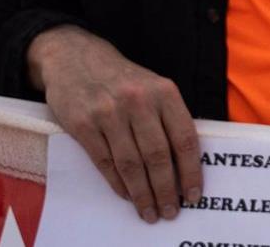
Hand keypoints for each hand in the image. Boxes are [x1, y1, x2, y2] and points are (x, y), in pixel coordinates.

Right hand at [28, 25, 200, 222]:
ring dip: (142, 193)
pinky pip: (104, 161)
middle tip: (170, 211)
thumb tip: (187, 161)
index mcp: (165, 92)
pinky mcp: (82, 124)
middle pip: (158, 156)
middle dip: (166, 189)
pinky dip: (118, 183)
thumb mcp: (155, 86)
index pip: (185, 138)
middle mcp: (139, 102)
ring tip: (150, 211)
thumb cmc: (123, 78)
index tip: (194, 194)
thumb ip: (170, 117)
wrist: (75, 58)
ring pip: (131, 163)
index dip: (191, 170)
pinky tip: (127, 195)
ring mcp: (109, 113)